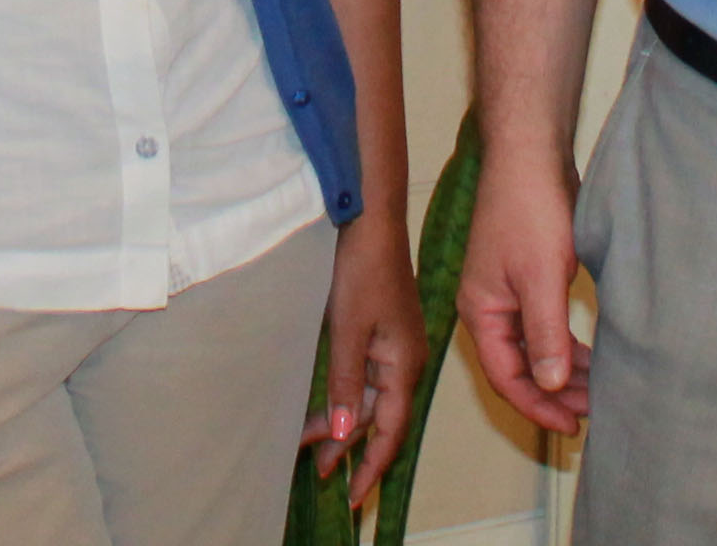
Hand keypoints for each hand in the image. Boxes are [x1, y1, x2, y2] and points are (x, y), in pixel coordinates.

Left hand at [305, 215, 425, 510]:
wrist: (372, 220)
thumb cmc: (362, 270)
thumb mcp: (348, 330)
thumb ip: (346, 382)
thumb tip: (345, 433)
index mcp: (404, 365)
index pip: (390, 430)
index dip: (371, 465)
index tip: (353, 496)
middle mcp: (405, 361)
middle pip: (379, 418)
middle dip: (349, 446)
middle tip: (316, 471)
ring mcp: (394, 347)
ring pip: (370, 398)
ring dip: (343, 420)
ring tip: (310, 444)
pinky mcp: (382, 333)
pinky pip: (365, 376)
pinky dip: (346, 394)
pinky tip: (326, 403)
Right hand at [456, 155, 590, 435]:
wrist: (530, 154)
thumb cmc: (530, 209)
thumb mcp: (542, 277)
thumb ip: (546, 334)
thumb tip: (551, 385)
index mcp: (481, 310)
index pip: (506, 376)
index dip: (538, 406)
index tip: (571, 426)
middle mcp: (488, 306)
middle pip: (518, 367)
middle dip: (553, 393)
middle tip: (592, 411)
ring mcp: (505, 291)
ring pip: (532, 348)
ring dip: (561, 371)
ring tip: (596, 390)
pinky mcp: (526, 277)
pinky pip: (542, 327)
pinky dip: (563, 346)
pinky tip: (589, 357)